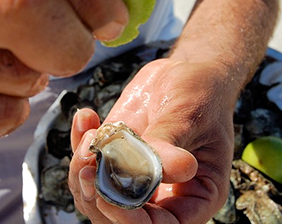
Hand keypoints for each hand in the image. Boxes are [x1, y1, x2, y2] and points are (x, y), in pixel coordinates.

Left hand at [69, 59, 236, 222]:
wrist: (186, 71)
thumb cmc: (201, 93)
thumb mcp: (189, 114)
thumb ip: (170, 141)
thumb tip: (165, 169)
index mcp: (195, 194)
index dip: (130, 220)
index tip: (107, 198)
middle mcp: (164, 191)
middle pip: (121, 217)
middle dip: (97, 195)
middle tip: (87, 164)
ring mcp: (135, 173)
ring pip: (98, 194)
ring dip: (83, 168)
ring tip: (90, 133)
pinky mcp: (116, 153)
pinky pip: (89, 162)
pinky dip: (80, 143)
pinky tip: (86, 117)